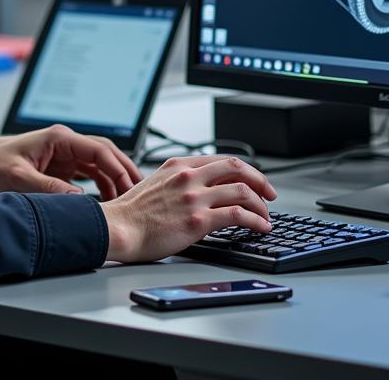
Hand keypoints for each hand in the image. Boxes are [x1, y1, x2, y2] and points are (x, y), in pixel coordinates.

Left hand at [0, 124, 141, 197]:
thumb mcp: (17, 179)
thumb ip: (48, 189)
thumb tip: (79, 202)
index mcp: (58, 138)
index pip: (98, 149)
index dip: (117, 167)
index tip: (129, 185)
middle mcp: (65, 143)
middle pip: (105, 153)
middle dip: (124, 170)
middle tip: (139, 192)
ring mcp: (64, 154)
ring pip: (100, 163)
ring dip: (115, 179)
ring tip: (128, 199)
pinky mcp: (60, 166)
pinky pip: (89, 172)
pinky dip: (103, 184)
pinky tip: (110, 199)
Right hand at [99, 155, 275, 262]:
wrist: (119, 228)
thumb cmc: (132, 213)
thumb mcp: (157, 183)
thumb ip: (180, 181)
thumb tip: (201, 190)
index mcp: (179, 164)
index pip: (222, 159)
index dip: (245, 170)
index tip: (254, 182)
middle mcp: (189, 176)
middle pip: (237, 168)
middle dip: (260, 181)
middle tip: (270, 195)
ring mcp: (194, 196)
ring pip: (242, 191)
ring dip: (261, 206)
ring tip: (266, 218)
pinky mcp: (198, 220)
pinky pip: (238, 215)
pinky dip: (256, 220)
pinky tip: (261, 227)